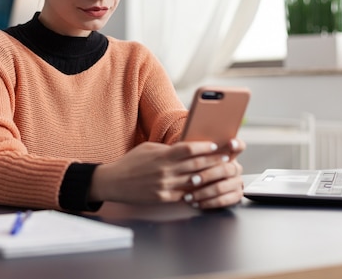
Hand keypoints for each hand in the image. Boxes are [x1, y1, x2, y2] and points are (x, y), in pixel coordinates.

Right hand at [89, 141, 233, 204]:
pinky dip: (197, 190)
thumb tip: (187, 147)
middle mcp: (165, 171)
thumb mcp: (148, 148)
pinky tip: (206, 187)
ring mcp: (165, 186)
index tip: (216, 144)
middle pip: (197, 165)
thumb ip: (168, 149)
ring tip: (221, 172)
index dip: (205, 147)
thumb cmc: (131, 162)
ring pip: (195, 181)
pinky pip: (186, 194)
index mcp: (162, 156)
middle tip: (227, 157)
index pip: (189, 149)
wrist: (114, 182)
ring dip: (210, 176)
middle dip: (215, 160)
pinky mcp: (164, 198)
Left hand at [182, 138, 245, 209]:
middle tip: (192, 180)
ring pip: (222, 187)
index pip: (239, 146)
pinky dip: (208, 203)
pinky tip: (196, 202)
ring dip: (204, 192)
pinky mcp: (235, 196)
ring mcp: (237, 182)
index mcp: (229, 154)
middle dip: (207, 175)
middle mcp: (235, 168)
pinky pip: (223, 201)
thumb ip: (199, 150)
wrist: (196, 183)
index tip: (229, 143)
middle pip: (226, 169)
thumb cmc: (194, 167)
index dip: (236, 144)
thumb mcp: (195, 157)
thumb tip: (191, 142)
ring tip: (189, 195)